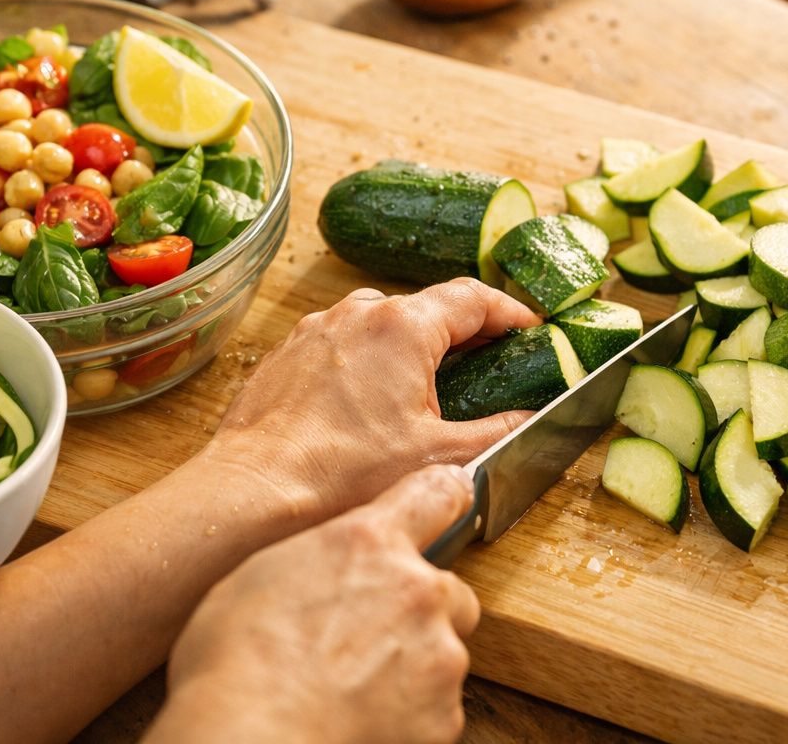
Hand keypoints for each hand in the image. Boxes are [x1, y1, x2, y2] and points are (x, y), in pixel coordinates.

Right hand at [149, 465, 482, 743]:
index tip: (451, 498)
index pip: (436, 493)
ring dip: (414, 665)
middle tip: (370, 636)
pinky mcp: (443, 717)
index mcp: (368, 543)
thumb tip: (327, 566)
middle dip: (421, 610)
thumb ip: (319, 557)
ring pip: (444, 653)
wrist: (252, 737)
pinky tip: (362, 716)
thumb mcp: (260, 574)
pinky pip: (437, 709)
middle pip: (448, 590)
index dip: (445, 495)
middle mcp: (416, 590)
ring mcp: (437, 656)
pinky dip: (410, 714)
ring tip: (354, 685)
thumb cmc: (235, 663)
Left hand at [212, 277, 540, 519]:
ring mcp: (316, 329)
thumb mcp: (439, 457)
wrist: (256, 490)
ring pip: (380, 324)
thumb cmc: (343, 474)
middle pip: (426, 307)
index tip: (530, 327)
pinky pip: (342, 344)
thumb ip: (497, 431)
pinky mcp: (287, 354)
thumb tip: (531, 418)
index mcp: (403, 326)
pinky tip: (372, 403)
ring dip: (412, 346)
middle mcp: (357, 314)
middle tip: (492, 360)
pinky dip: (368, 361)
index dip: (510, 311)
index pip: (473, 298)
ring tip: (431, 387)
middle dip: (463, 332)